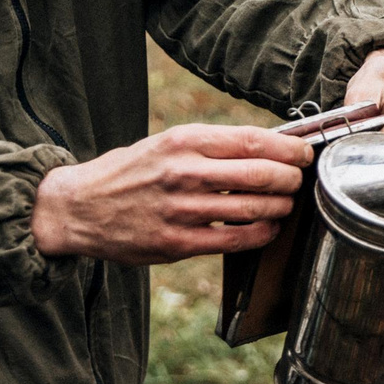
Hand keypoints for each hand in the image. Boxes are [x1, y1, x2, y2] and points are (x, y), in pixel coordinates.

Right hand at [31, 123, 314, 264]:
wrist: (78, 207)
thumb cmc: (130, 171)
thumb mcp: (166, 143)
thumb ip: (212, 146)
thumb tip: (269, 146)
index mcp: (183, 141)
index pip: (252, 140)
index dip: (289, 149)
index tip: (304, 154)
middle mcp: (184, 172)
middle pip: (260, 174)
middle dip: (290, 178)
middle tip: (298, 180)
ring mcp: (181, 210)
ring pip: (252, 208)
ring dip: (280, 206)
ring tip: (285, 204)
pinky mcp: (176, 243)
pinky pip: (234, 240)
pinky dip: (260, 233)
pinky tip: (268, 228)